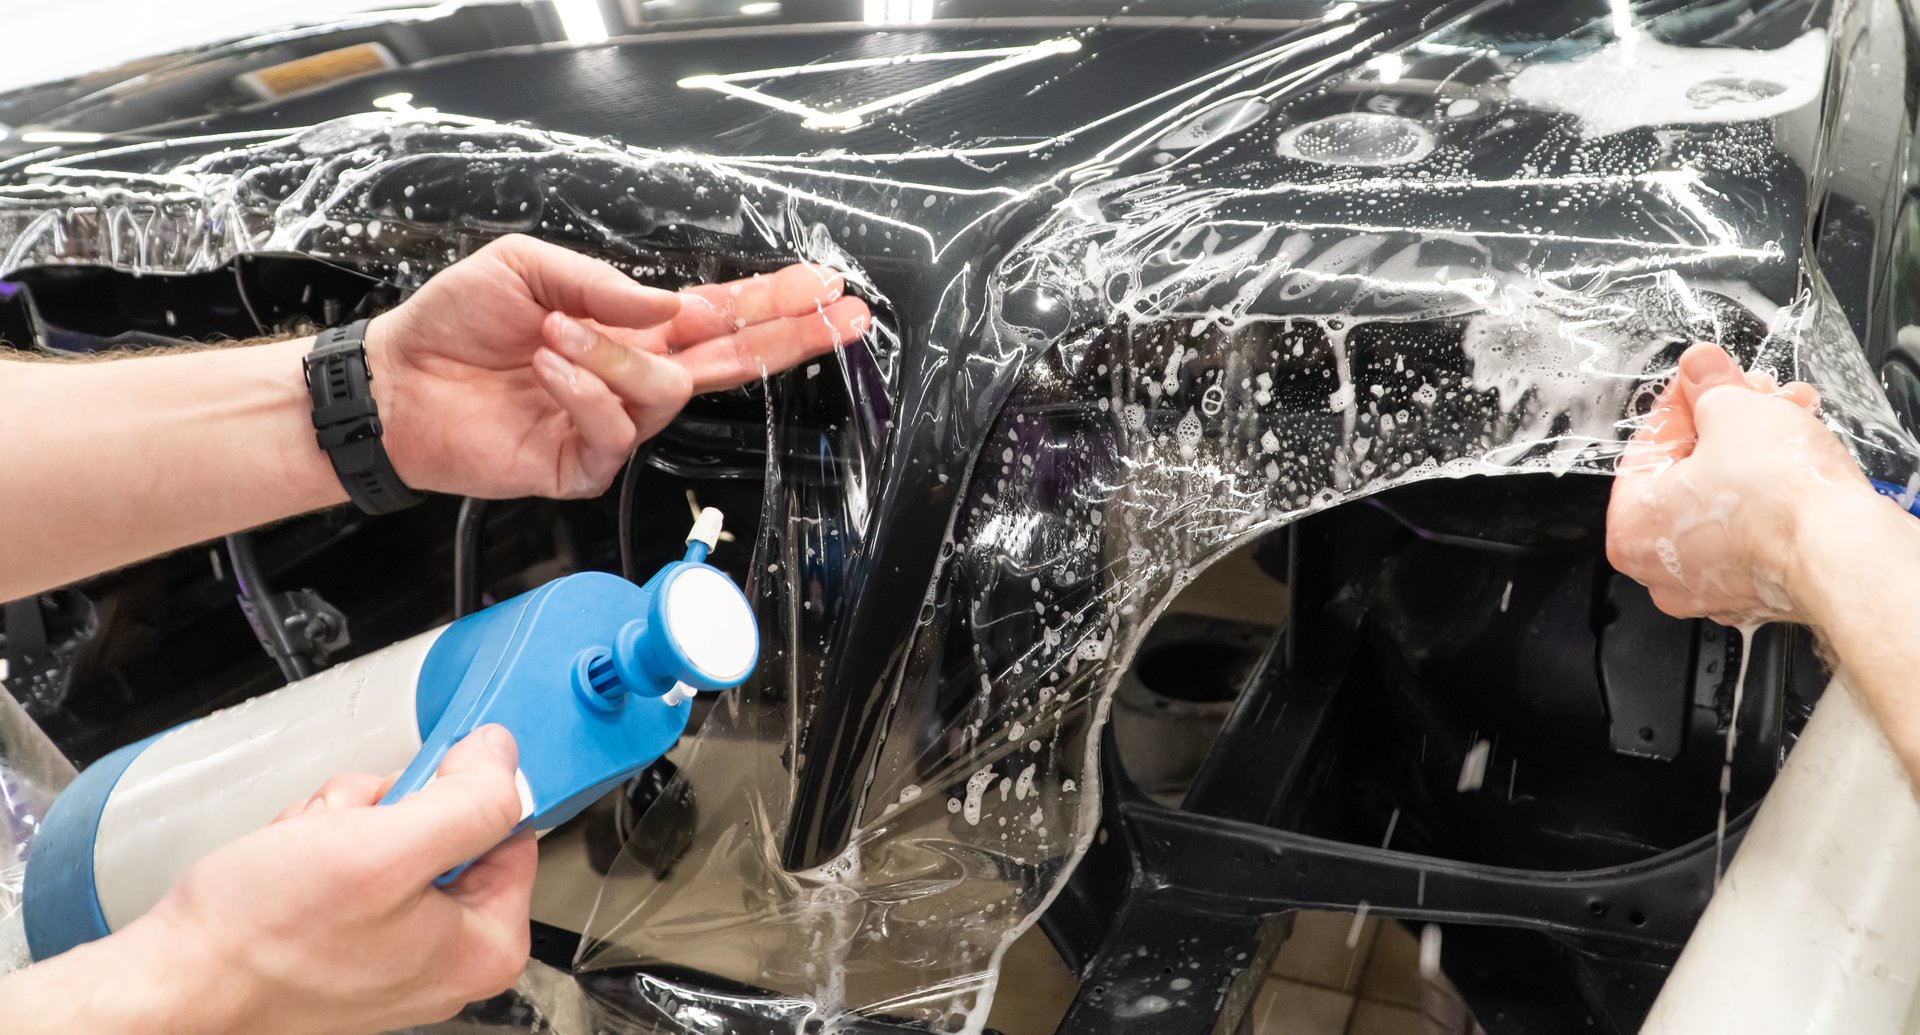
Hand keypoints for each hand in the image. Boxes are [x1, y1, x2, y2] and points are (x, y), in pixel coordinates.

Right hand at [127, 725, 534, 1034]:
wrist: (175, 983)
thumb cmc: (264, 936)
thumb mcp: (385, 848)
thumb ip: (468, 801)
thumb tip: (505, 757)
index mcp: (485, 947)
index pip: (511, 828)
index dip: (456, 791)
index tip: (411, 791)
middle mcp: (449, 958)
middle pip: (447, 827)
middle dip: (384, 811)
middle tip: (343, 833)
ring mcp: (398, 952)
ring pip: (394, 836)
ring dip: (345, 825)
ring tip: (306, 854)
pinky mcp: (351, 942)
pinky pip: (355, 865)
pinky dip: (320, 851)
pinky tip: (291, 869)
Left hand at [366, 235, 870, 498]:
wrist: (396, 382)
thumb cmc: (454, 325)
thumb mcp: (526, 267)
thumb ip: (604, 284)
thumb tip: (670, 305)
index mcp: (630, 327)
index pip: (721, 316)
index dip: (777, 303)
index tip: (828, 290)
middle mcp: (632, 377)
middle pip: (734, 361)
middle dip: (789, 336)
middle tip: (839, 318)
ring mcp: (613, 423)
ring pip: (666, 393)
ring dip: (611, 356)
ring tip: (553, 336)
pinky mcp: (584, 464)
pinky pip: (615, 431)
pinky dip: (582, 392)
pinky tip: (548, 369)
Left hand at [1606, 343, 1877, 624]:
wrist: (1842, 550)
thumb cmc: (1776, 499)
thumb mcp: (1730, 411)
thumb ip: (1707, 386)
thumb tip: (1700, 368)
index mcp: (1631, 529)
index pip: (1648, 447)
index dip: (1682, 401)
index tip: (1702, 378)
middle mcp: (1662, 569)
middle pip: (1689, 472)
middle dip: (1727, 421)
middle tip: (1749, 391)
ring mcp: (1714, 584)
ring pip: (1727, 496)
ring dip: (1757, 445)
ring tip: (1786, 409)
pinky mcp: (1761, 588)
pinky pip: (1757, 526)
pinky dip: (1774, 488)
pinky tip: (1799, 449)